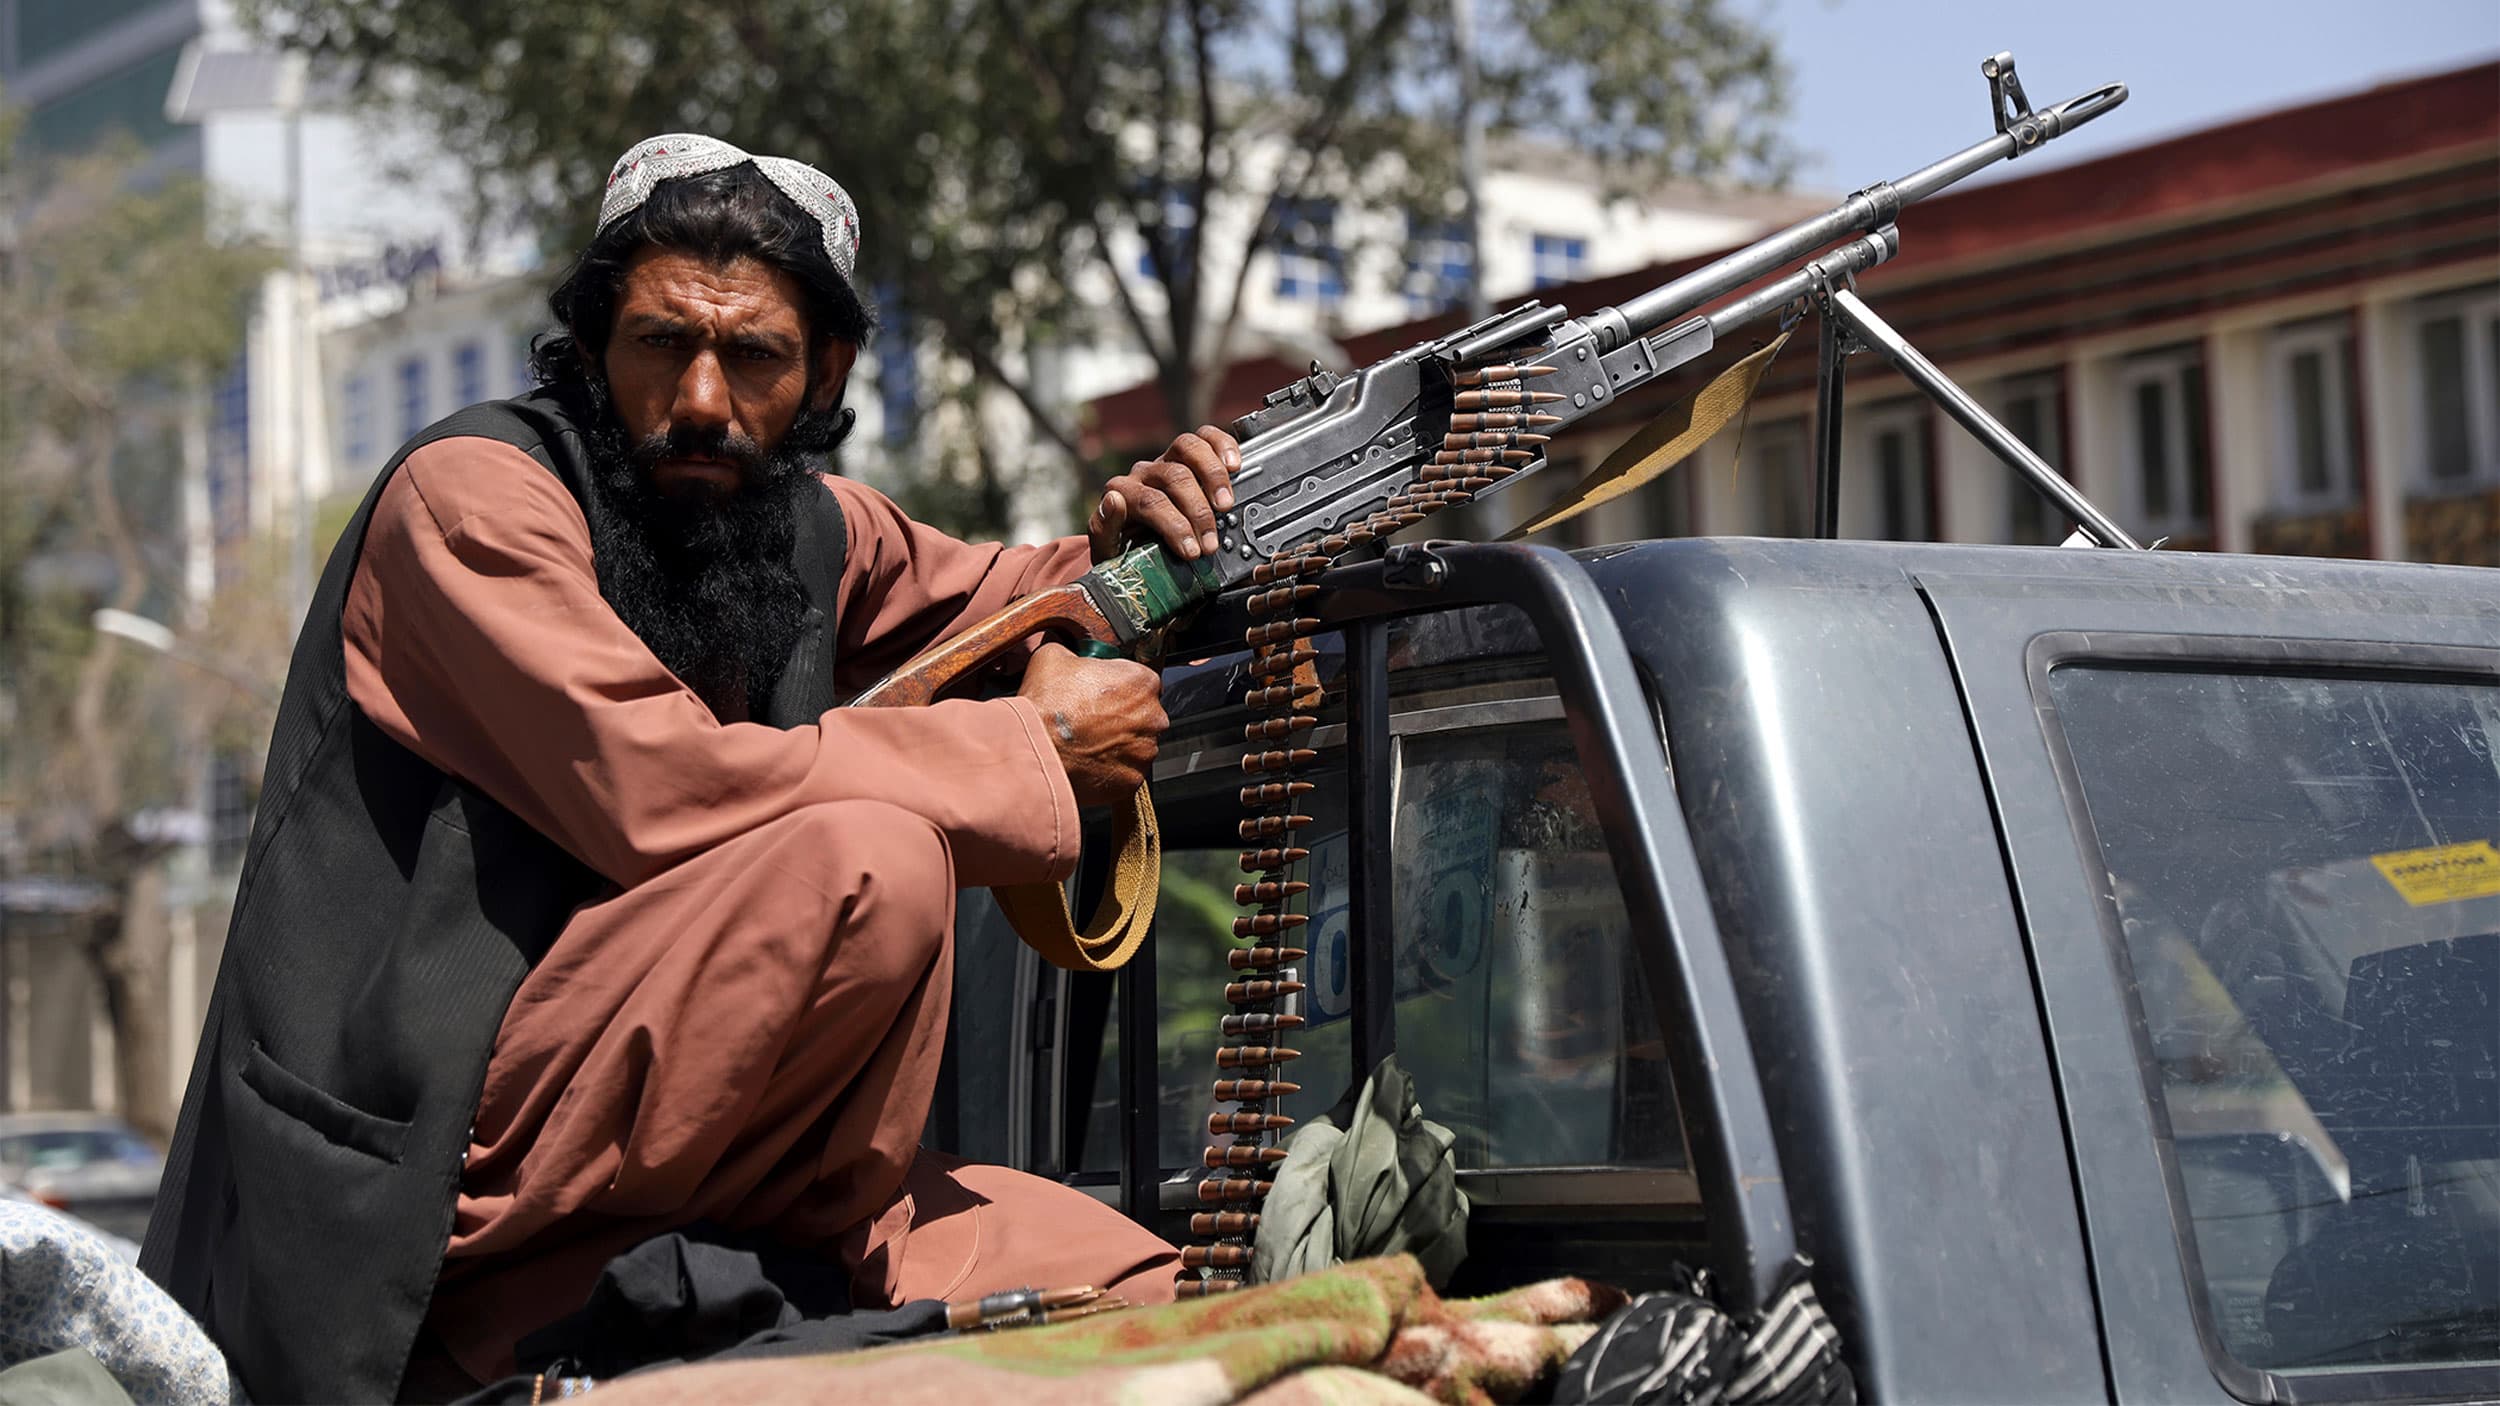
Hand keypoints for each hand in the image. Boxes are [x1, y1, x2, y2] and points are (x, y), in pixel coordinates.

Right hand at [1018, 642, 1167, 806]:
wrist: (1034, 749)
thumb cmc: (1047, 704)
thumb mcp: (1054, 656)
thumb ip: (1073, 652)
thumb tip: (1071, 655)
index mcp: (1142, 681)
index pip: (1139, 680)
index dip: (1117, 685)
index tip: (1101, 692)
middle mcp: (1153, 717)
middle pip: (1142, 714)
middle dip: (1121, 716)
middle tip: (1090, 719)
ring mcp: (1145, 752)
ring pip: (1136, 745)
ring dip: (1117, 743)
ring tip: (1087, 742)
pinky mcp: (1133, 780)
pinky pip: (1125, 772)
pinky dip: (1110, 768)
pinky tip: (1088, 761)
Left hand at [1089, 424, 1240, 564]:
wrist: (1137, 548)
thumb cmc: (1125, 551)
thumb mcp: (1108, 551)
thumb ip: (1103, 528)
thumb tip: (1114, 500)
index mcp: (1123, 493)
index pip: (1150, 501)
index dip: (1174, 526)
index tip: (1192, 552)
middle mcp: (1145, 472)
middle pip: (1174, 477)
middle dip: (1198, 512)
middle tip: (1211, 544)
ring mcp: (1168, 459)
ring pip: (1188, 447)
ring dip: (1212, 476)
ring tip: (1226, 505)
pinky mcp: (1190, 456)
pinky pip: (1205, 438)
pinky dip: (1222, 445)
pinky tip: (1235, 464)